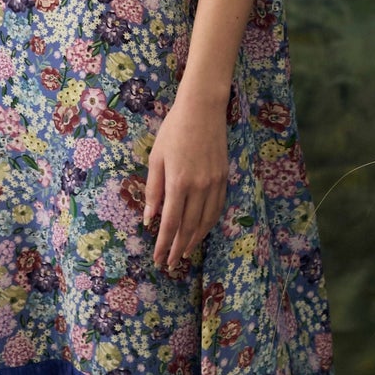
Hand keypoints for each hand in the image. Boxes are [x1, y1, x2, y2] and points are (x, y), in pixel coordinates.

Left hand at [143, 91, 228, 274]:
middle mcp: (199, 187)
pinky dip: (209, 224)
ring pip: (206, 221)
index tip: (158, 259)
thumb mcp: (156, 159)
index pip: (171, 223)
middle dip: (178, 248)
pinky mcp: (224, 178)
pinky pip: (217, 208)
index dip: (164, 244)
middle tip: (171, 264)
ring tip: (185, 254)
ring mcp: (214, 184)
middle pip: (189, 227)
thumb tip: (150, 219)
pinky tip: (202, 232)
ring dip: (195, 241)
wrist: (203, 110)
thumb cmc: (173, 131)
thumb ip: (153, 191)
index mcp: (179, 183)